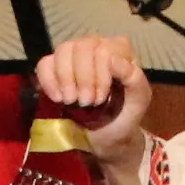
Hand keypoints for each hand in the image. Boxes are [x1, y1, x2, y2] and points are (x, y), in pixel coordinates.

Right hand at [29, 34, 149, 184]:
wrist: (108, 138)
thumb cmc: (125, 115)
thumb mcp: (140, 100)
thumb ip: (134, 77)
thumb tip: (112, 59)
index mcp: (119, 49)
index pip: (104, 50)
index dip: (100, 75)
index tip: (102, 99)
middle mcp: (95, 46)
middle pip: (82, 47)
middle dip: (83, 79)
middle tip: (87, 103)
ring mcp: (73, 56)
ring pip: (63, 51)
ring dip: (66, 79)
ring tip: (72, 101)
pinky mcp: (55, 70)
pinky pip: (44, 64)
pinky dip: (48, 81)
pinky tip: (58, 98)